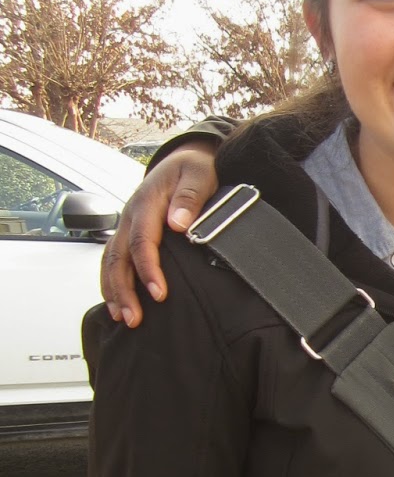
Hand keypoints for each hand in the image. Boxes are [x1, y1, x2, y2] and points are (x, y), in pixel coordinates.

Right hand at [100, 144, 220, 325]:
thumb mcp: (198, 175)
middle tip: (134, 318)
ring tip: (124, 317)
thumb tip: (178, 223)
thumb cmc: (194, 169)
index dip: (148, 269)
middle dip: (124, 289)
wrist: (184, 159)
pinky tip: (118, 302)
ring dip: (114, 290)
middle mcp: (130, 215)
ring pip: (111, 260)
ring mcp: (126, 224)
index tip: (159, 293)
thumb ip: (190, 197)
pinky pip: (113, 259)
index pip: (142, 241)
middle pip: (119, 256)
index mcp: (147, 203)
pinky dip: (112, 281)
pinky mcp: (128, 232)